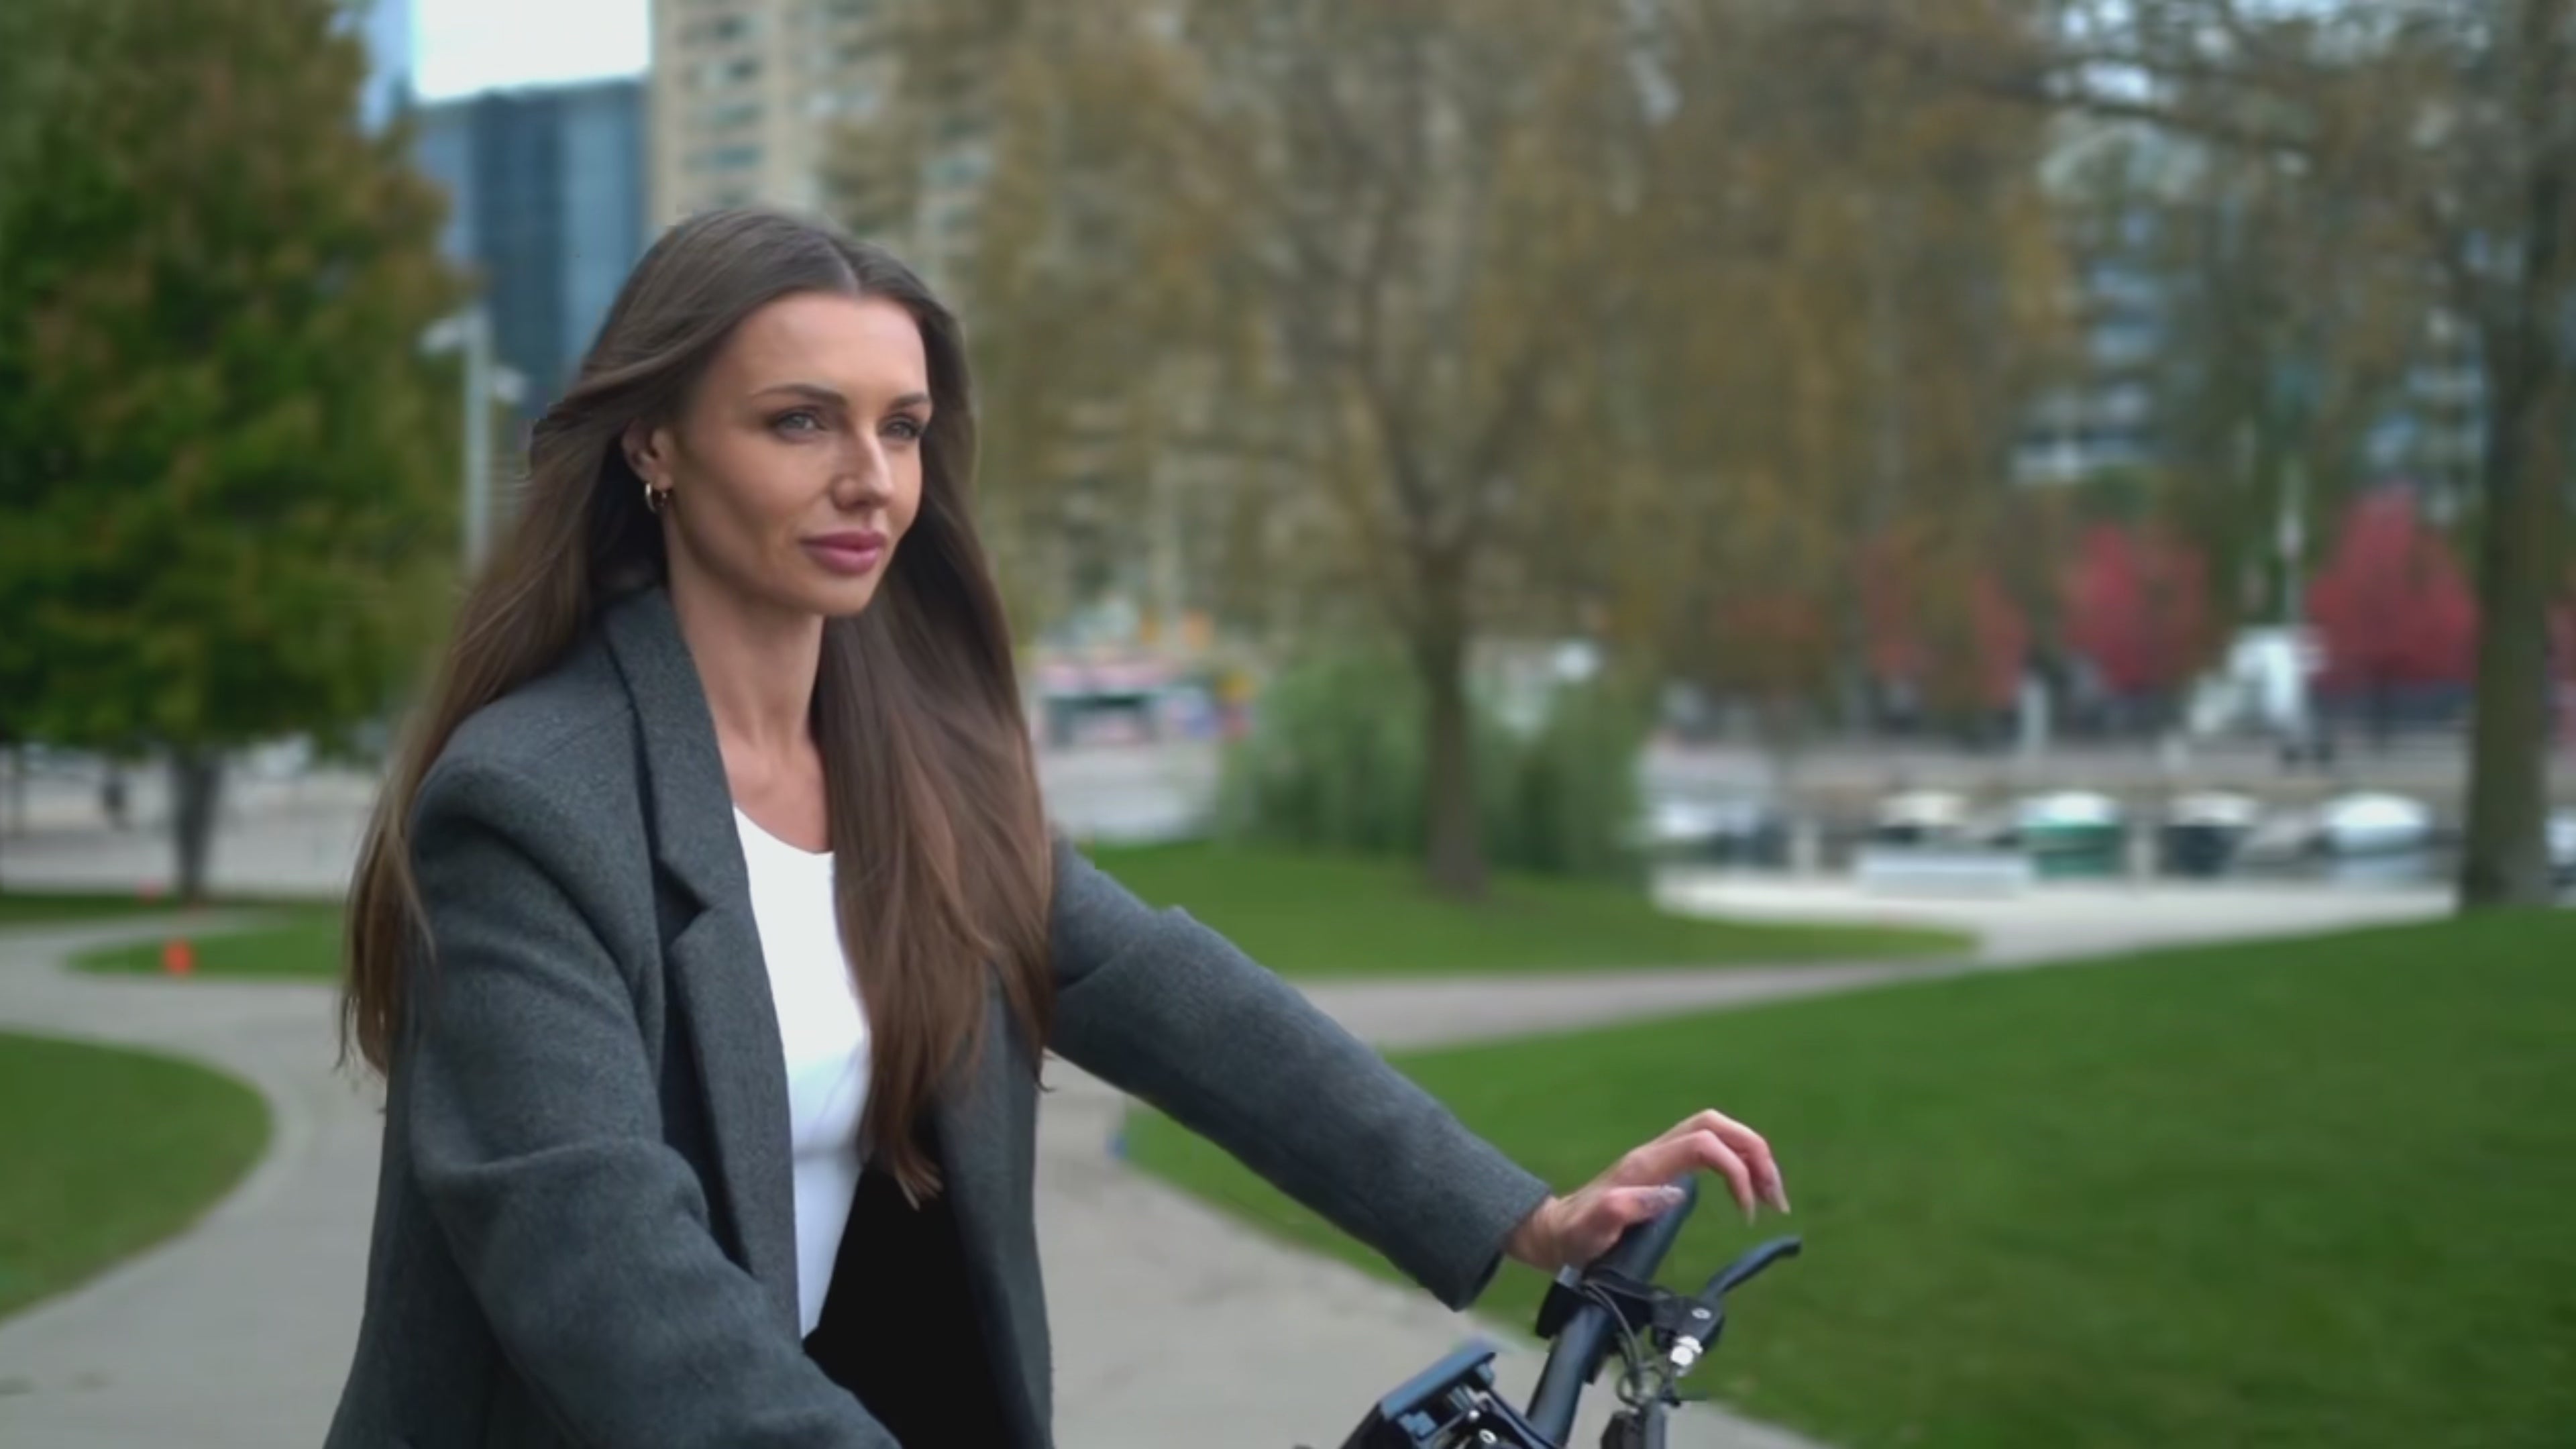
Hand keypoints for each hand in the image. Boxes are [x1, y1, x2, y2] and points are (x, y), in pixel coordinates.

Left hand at [1503, 1110, 1788, 1273]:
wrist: (1553, 1234)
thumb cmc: (1573, 1237)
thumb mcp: (1591, 1230)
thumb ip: (1624, 1209)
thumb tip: (1674, 1193)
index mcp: (1645, 1164)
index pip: (1704, 1143)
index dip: (1735, 1170)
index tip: (1746, 1212)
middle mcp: (1656, 1153)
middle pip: (1718, 1126)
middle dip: (1755, 1154)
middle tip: (1774, 1197)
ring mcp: (1660, 1158)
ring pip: (1718, 1134)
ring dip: (1751, 1158)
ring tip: (1771, 1197)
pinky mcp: (1664, 1169)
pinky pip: (1710, 1150)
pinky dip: (1737, 1164)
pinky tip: (1748, 1192)